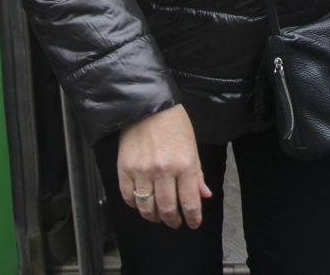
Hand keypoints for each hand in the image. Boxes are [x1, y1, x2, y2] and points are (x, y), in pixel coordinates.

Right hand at [117, 106, 211, 228]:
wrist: (148, 105)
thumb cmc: (173, 123)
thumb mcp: (192, 146)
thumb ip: (197, 173)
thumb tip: (204, 195)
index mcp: (184, 165)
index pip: (190, 202)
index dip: (193, 218)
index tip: (193, 223)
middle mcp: (163, 171)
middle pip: (167, 209)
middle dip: (173, 221)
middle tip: (175, 223)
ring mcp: (142, 171)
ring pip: (146, 207)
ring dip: (154, 217)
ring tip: (158, 216)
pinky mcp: (124, 169)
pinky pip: (128, 197)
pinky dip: (134, 205)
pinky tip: (141, 204)